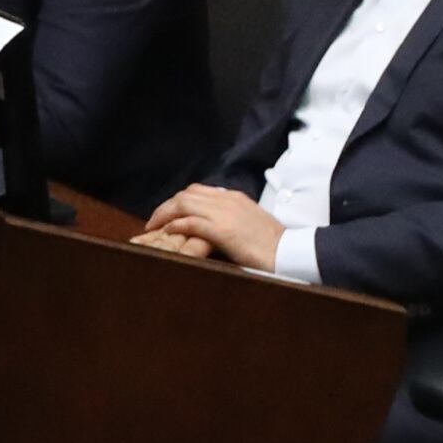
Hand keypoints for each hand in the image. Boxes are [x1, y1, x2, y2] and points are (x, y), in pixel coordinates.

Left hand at [142, 185, 285, 272]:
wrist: (288, 250)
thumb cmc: (270, 242)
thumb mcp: (249, 220)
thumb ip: (230, 216)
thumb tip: (214, 223)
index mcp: (233, 197)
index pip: (198, 191)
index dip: (179, 201)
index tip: (169, 213)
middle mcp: (227, 200)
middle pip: (186, 195)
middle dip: (166, 207)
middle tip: (154, 221)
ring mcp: (224, 213)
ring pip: (183, 204)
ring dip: (165, 215)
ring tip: (154, 228)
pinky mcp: (222, 230)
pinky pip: (190, 223)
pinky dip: (175, 226)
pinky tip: (167, 233)